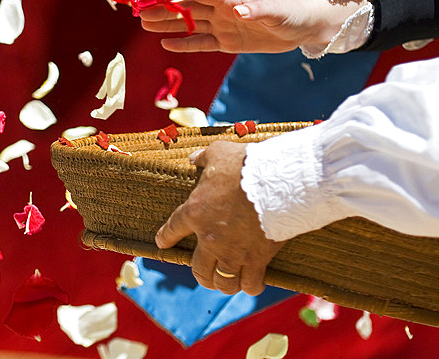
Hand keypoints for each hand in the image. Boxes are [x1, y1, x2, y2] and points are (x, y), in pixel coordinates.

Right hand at [138, 0, 365, 53]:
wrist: (303, 27)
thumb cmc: (291, 13)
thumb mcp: (277, 12)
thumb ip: (258, 10)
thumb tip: (237, 10)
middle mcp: (224, 10)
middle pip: (188, 8)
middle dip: (164, 9)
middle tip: (140, 11)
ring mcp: (224, 26)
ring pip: (190, 24)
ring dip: (168, 24)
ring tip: (145, 23)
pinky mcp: (228, 42)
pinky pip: (202, 43)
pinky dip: (185, 43)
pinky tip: (166, 43)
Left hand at [156, 141, 282, 294]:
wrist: (276, 183)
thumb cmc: (245, 166)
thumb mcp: (218, 153)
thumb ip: (203, 158)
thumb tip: (194, 159)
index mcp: (195, 212)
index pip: (172, 230)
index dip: (166, 238)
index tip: (162, 243)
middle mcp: (210, 238)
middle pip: (198, 268)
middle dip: (200, 274)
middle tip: (206, 274)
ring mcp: (232, 252)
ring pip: (222, 282)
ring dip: (223, 284)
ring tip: (227, 283)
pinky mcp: (256, 260)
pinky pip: (249, 284)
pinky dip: (250, 286)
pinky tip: (251, 284)